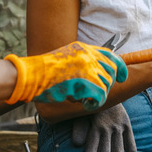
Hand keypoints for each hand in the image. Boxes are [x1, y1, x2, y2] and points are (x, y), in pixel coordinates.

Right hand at [4, 42, 127, 110]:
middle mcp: (88, 55)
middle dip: (105, 85)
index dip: (120, 67)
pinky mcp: (85, 82)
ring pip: (106, 85)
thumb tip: (100, 74)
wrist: (30, 76)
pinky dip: (94, 103)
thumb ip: (83, 62)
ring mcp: (87, 68)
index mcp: (83, 48)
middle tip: (93, 93)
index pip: (110, 55)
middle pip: (111, 72)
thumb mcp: (66, 58)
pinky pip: (100, 96)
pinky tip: (85, 104)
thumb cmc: (44, 72)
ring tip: (81, 97)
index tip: (121, 77)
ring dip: (97, 95)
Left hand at [72, 104, 136, 151]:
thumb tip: (77, 143)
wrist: (107, 91)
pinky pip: (130, 135)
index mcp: (95, 124)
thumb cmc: (91, 106)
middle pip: (106, 145)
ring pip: (119, 143)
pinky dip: (131, 144)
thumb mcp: (82, 114)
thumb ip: (80, 128)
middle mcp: (107, 126)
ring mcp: (118, 125)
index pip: (92, 143)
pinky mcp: (126, 122)